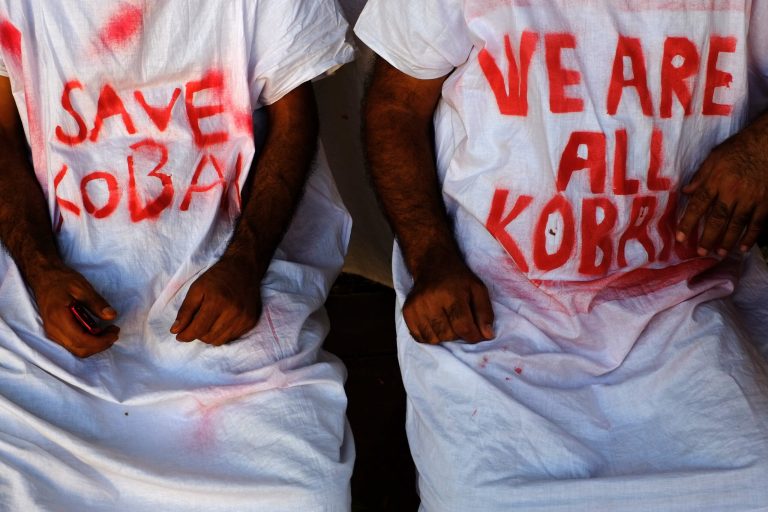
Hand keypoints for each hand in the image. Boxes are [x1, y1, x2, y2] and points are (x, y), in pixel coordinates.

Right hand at [32, 265, 118, 357]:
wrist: (44, 278)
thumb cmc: (62, 280)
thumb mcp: (82, 287)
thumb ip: (97, 303)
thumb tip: (111, 315)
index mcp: (59, 318)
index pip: (81, 340)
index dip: (101, 341)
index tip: (115, 332)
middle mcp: (53, 330)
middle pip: (80, 349)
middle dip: (100, 344)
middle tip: (114, 331)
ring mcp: (52, 333)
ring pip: (77, 350)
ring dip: (95, 345)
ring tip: (107, 331)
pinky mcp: (55, 333)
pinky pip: (73, 345)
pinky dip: (88, 342)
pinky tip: (97, 331)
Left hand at [171, 257, 261, 345]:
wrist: (244, 268)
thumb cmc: (217, 277)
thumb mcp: (196, 288)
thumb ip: (185, 310)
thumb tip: (176, 331)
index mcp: (217, 302)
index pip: (198, 329)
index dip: (185, 335)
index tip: (179, 336)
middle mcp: (233, 312)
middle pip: (208, 338)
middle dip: (198, 333)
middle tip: (196, 322)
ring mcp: (244, 318)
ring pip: (219, 341)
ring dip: (210, 335)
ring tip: (208, 322)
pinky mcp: (251, 321)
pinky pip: (231, 337)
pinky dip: (222, 333)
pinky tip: (221, 321)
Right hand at [403, 258, 494, 344]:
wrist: (432, 264)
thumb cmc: (458, 279)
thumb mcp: (478, 289)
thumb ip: (485, 313)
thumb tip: (487, 336)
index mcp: (452, 294)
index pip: (463, 327)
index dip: (473, 336)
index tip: (477, 334)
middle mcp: (431, 301)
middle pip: (448, 335)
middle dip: (458, 334)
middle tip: (459, 322)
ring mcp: (417, 306)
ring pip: (434, 339)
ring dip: (444, 336)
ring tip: (447, 322)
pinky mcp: (407, 311)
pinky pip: (420, 337)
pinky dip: (430, 336)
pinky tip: (435, 324)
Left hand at [677, 128, 767, 255]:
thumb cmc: (739, 147)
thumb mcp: (714, 157)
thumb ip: (700, 177)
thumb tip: (685, 192)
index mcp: (716, 180)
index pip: (698, 205)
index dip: (688, 223)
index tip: (680, 238)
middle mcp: (732, 191)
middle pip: (718, 218)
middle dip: (708, 237)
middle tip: (701, 252)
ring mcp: (751, 198)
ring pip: (737, 224)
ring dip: (728, 240)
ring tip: (720, 253)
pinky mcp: (766, 201)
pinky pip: (758, 222)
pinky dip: (751, 236)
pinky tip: (743, 247)